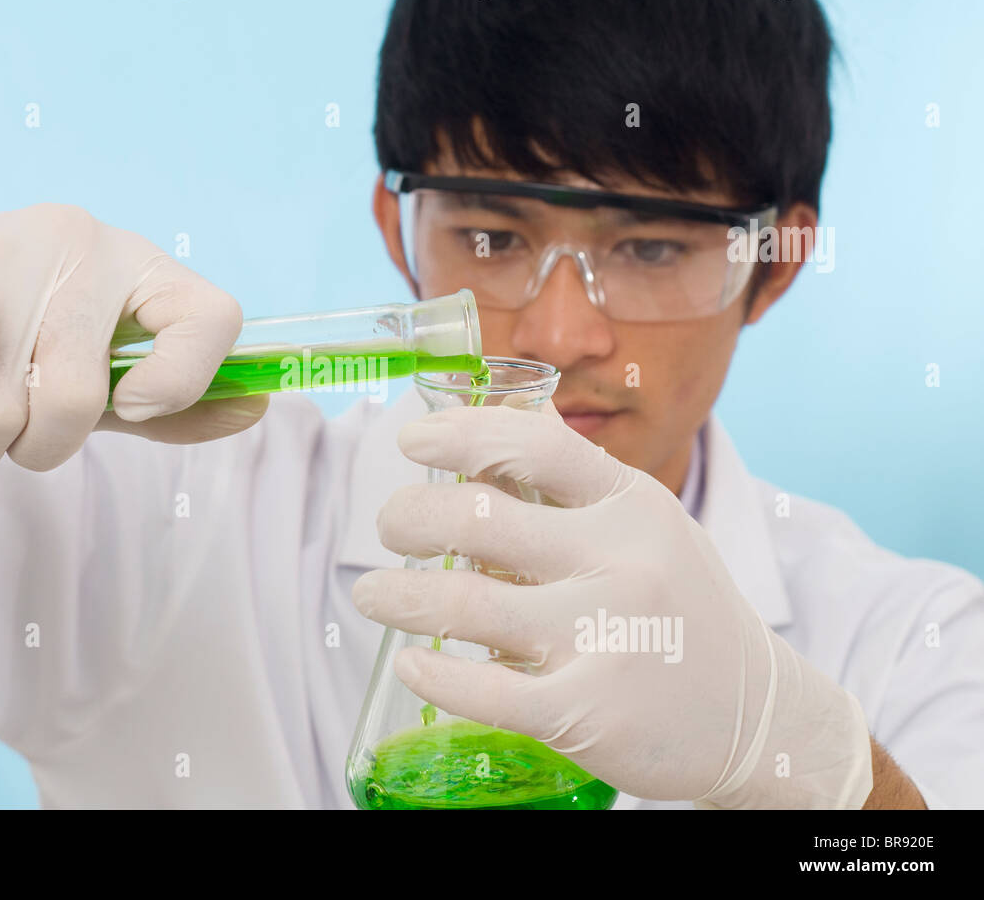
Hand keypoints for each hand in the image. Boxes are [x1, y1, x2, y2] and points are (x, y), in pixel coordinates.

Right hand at [0, 183, 266, 472]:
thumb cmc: (10, 338)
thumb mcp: (98, 378)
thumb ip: (170, 405)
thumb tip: (257, 407)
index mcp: (142, 272)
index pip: (212, 317)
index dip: (184, 381)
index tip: (130, 408)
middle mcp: (89, 246)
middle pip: (82, 395)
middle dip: (40, 448)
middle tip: (15, 434)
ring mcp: (15, 248)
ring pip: (7, 401)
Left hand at [352, 403, 872, 808]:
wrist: (759, 718)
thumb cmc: (683, 607)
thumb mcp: (649, 524)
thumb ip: (579, 476)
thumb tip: (515, 411)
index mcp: (633, 505)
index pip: (536, 443)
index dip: (462, 433)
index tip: (413, 440)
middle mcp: (621, 563)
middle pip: (481, 520)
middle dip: (410, 517)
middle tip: (388, 526)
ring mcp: (605, 638)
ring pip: (466, 603)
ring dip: (399, 595)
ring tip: (370, 594)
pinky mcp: (588, 711)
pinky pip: (486, 689)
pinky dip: (435, 673)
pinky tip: (410, 659)